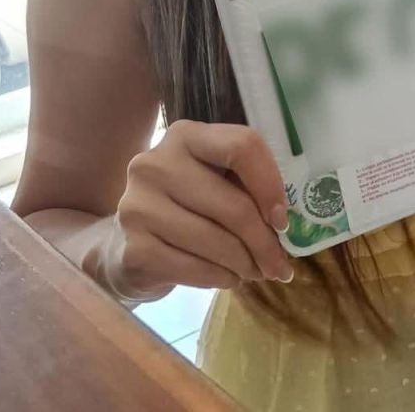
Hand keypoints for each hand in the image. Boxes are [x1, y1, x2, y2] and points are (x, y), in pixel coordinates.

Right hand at [95, 120, 292, 301]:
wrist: (129, 245)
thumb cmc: (187, 209)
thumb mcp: (216, 184)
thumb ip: (247, 189)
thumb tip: (285, 223)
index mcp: (186, 136)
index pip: (242, 146)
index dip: (271, 184)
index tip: (283, 220)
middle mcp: (155, 163)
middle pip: (234, 204)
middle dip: (265, 243)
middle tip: (280, 266)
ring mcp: (138, 204)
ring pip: (217, 241)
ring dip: (246, 264)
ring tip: (257, 273)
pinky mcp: (133, 247)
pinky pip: (195, 268)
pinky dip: (221, 278)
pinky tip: (229, 278)